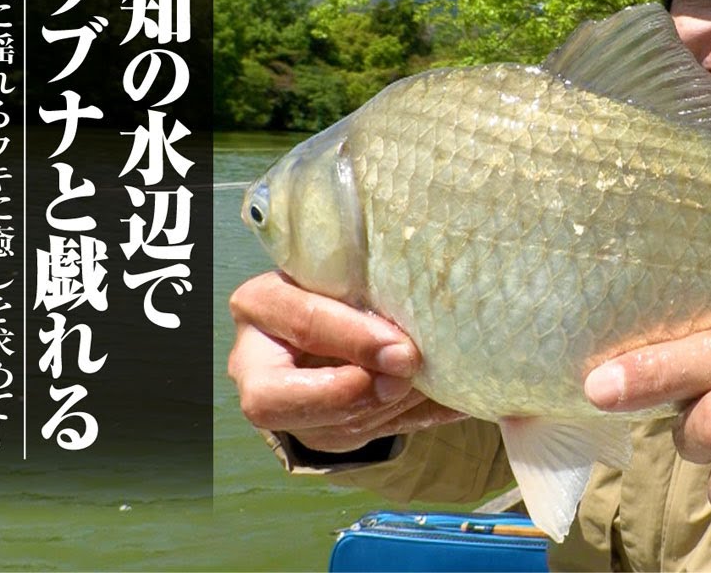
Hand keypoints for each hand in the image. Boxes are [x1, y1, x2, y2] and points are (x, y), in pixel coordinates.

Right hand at [228, 271, 465, 452]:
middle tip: (407, 378)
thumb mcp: (343, 273)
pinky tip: (454, 402)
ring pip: (336, 424)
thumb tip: (417, 326)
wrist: (330, 316)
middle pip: (288, 400)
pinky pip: (368, 436)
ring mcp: (286, 408)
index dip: (354, 341)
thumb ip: (366, 292)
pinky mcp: (322, 434)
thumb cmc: (337, 281)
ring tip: (438, 383)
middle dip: (357, 394)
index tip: (403, 351)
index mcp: (260, 305)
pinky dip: (417, 417)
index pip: (302, 323)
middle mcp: (256, 364)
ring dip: (393, 407)